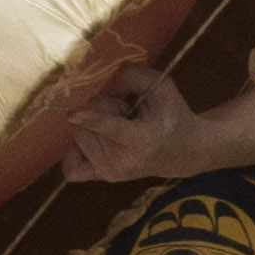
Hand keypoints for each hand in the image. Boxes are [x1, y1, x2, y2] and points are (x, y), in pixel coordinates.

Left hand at [62, 70, 213, 188]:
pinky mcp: (102, 177)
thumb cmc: (171, 115)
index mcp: (143, 140)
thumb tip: (103, 87)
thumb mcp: (161, 87)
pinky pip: (71, 169)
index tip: (73, 114)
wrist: (183, 150)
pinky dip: (74, 151)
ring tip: (118, 126)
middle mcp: (123, 161)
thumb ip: (133, 77)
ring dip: (92, 126)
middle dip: (99, 111)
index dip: (92, 119)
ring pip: (77, 136)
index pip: (112, 128)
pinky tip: (92, 140)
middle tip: (124, 114)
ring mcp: (111, 173)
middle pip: (86, 125)